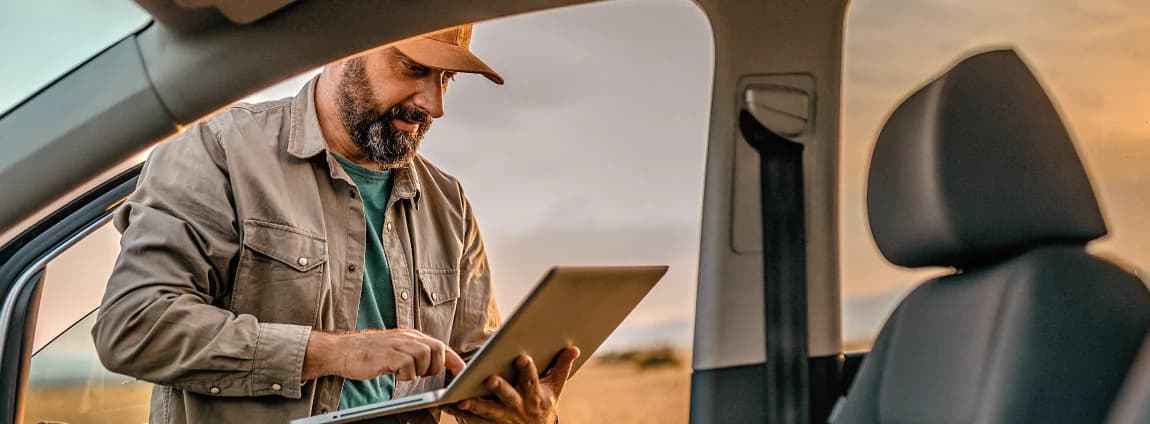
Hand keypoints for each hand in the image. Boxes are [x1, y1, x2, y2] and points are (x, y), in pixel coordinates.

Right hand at [302, 329, 464, 380]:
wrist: (342, 350)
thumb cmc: (369, 353)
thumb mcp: (396, 349)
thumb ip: (413, 353)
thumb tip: (434, 364)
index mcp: (411, 336)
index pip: (440, 345)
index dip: (454, 359)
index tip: (462, 372)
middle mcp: (406, 337)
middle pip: (437, 348)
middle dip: (437, 365)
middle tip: (424, 375)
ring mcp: (396, 344)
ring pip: (425, 354)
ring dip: (421, 370)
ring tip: (407, 374)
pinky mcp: (386, 355)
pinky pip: (407, 364)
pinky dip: (406, 374)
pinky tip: (396, 374)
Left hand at [444, 345, 580, 423]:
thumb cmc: (544, 403)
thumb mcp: (555, 387)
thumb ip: (562, 366)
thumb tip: (574, 347)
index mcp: (535, 396)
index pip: (532, 381)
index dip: (527, 370)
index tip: (522, 357)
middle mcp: (519, 407)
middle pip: (508, 397)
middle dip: (499, 388)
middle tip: (489, 379)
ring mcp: (503, 418)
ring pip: (487, 411)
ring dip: (474, 405)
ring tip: (460, 399)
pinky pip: (473, 420)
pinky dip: (460, 413)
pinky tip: (448, 405)